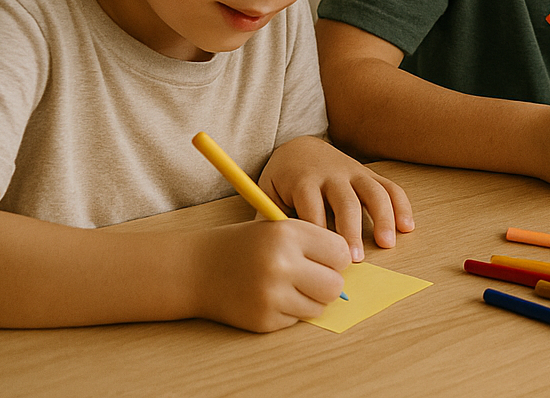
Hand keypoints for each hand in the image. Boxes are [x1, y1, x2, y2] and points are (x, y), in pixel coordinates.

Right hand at [190, 219, 349, 332]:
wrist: (197, 268)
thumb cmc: (246, 245)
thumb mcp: (279, 229)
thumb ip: (315, 243)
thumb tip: (351, 268)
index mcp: (288, 234)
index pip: (340, 252)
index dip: (335, 257)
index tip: (323, 257)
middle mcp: (281, 264)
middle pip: (335, 285)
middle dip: (328, 282)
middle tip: (310, 275)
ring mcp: (271, 295)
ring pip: (319, 306)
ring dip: (310, 298)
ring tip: (288, 285)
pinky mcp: (264, 320)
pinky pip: (297, 320)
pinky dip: (290, 311)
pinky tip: (270, 297)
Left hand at [259, 135, 413, 260]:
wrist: (299, 148)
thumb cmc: (283, 180)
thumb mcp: (268, 194)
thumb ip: (271, 219)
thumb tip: (274, 253)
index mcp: (304, 181)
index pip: (313, 208)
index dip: (320, 233)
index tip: (323, 258)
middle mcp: (332, 175)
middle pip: (346, 201)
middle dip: (352, 230)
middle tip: (355, 259)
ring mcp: (354, 173)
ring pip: (373, 193)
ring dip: (383, 218)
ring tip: (387, 243)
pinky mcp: (369, 174)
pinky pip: (390, 187)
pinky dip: (402, 206)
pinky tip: (407, 227)